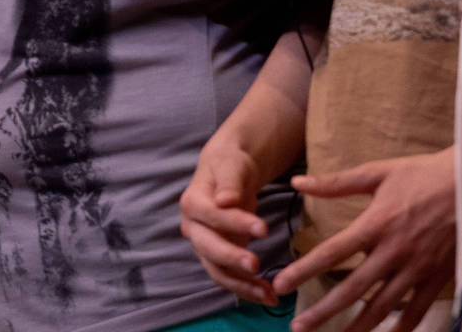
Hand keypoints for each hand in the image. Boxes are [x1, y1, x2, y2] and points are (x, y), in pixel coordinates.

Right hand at [178, 136, 277, 305]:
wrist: (229, 174)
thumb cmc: (230, 165)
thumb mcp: (232, 165)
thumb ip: (230, 182)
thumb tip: (225, 201)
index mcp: (192, 202)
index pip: (210, 215)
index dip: (234, 223)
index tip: (263, 229)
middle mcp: (193, 227)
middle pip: (208, 248)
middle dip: (232, 259)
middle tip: (257, 266)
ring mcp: (204, 246)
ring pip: (217, 271)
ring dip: (242, 285)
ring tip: (269, 295)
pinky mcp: (218, 259)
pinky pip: (230, 278)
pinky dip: (247, 289)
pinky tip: (269, 296)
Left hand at [276, 149, 457, 330]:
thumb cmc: (422, 174)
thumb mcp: (378, 172)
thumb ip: (336, 183)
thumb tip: (298, 182)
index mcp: (376, 224)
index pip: (332, 252)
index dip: (304, 271)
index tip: (281, 284)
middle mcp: (394, 251)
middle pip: (352, 288)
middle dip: (324, 311)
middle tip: (299, 328)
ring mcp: (417, 269)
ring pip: (382, 307)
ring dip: (357, 326)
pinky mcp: (437, 278)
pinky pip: (417, 311)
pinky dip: (400, 328)